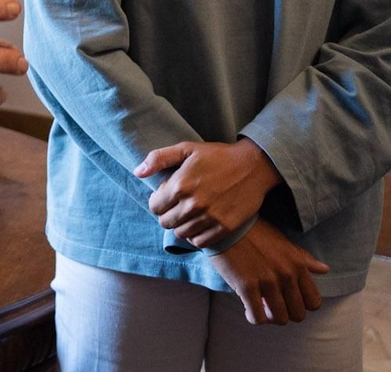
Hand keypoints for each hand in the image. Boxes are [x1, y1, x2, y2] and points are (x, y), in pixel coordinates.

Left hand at [135, 138, 281, 247]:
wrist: (253, 166)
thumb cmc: (218, 156)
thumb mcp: (186, 149)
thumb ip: (159, 158)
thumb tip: (137, 172)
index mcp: (180, 185)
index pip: (154, 207)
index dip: (158, 201)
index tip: (167, 195)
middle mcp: (193, 205)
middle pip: (165, 222)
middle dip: (167, 214)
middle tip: (178, 205)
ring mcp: (210, 218)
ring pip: (181, 233)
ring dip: (182, 225)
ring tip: (190, 213)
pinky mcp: (225, 228)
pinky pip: (200, 242)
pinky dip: (197, 235)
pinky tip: (201, 222)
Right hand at [209, 219, 328, 325]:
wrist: (228, 225)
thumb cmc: (255, 233)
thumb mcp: (283, 242)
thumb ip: (304, 259)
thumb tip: (325, 269)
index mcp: (298, 265)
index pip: (314, 302)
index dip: (302, 306)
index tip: (289, 301)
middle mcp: (286, 275)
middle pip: (298, 315)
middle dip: (286, 313)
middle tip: (273, 304)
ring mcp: (267, 282)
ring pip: (279, 319)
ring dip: (269, 317)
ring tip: (260, 306)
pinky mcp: (247, 286)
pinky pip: (257, 318)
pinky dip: (253, 317)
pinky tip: (247, 307)